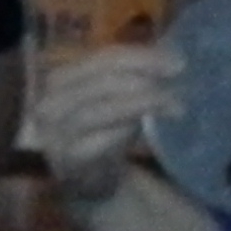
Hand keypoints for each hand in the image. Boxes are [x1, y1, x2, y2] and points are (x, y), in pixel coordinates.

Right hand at [28, 44, 182, 205]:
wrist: (86, 177)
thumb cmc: (103, 126)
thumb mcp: (113, 94)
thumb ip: (132, 73)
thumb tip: (171, 54)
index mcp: (61, 78)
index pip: (104, 58)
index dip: (143, 57)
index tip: (178, 61)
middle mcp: (51, 102)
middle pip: (104, 80)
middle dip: (147, 75)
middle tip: (179, 77)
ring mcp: (56, 132)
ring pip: (104, 109)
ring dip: (145, 102)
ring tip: (175, 104)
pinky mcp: (69, 158)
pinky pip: (103, 139)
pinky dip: (128, 130)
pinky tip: (147, 127)